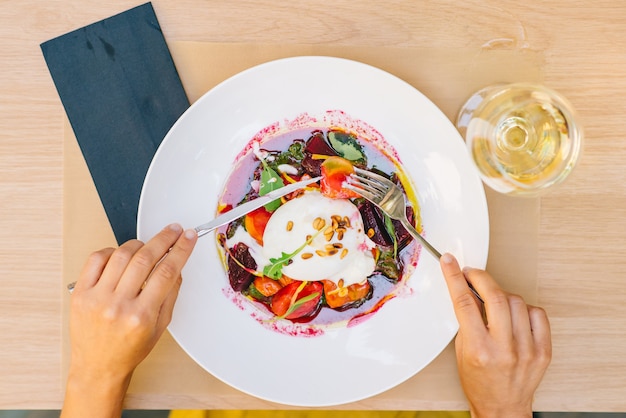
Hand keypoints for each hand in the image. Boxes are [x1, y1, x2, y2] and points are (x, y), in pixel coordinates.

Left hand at [62, 223, 196, 417]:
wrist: (98, 366)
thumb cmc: (130, 349)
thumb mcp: (161, 326)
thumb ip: (170, 294)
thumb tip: (177, 265)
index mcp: (142, 316)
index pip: (167, 272)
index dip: (181, 249)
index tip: (188, 237)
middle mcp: (118, 305)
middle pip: (145, 258)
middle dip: (164, 239)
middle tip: (174, 230)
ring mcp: (97, 298)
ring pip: (121, 254)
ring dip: (139, 244)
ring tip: (148, 246)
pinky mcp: (80, 293)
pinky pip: (96, 259)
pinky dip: (112, 251)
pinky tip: (121, 256)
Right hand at [440, 253, 551, 417]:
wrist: (503, 409)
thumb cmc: (478, 383)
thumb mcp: (462, 351)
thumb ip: (466, 320)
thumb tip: (468, 290)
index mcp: (479, 350)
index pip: (464, 303)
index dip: (455, 277)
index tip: (450, 263)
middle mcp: (504, 349)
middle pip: (495, 296)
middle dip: (480, 277)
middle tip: (472, 273)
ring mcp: (527, 350)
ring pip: (517, 302)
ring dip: (501, 295)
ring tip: (493, 302)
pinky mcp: (543, 351)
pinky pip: (536, 314)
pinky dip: (523, 309)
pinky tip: (514, 316)